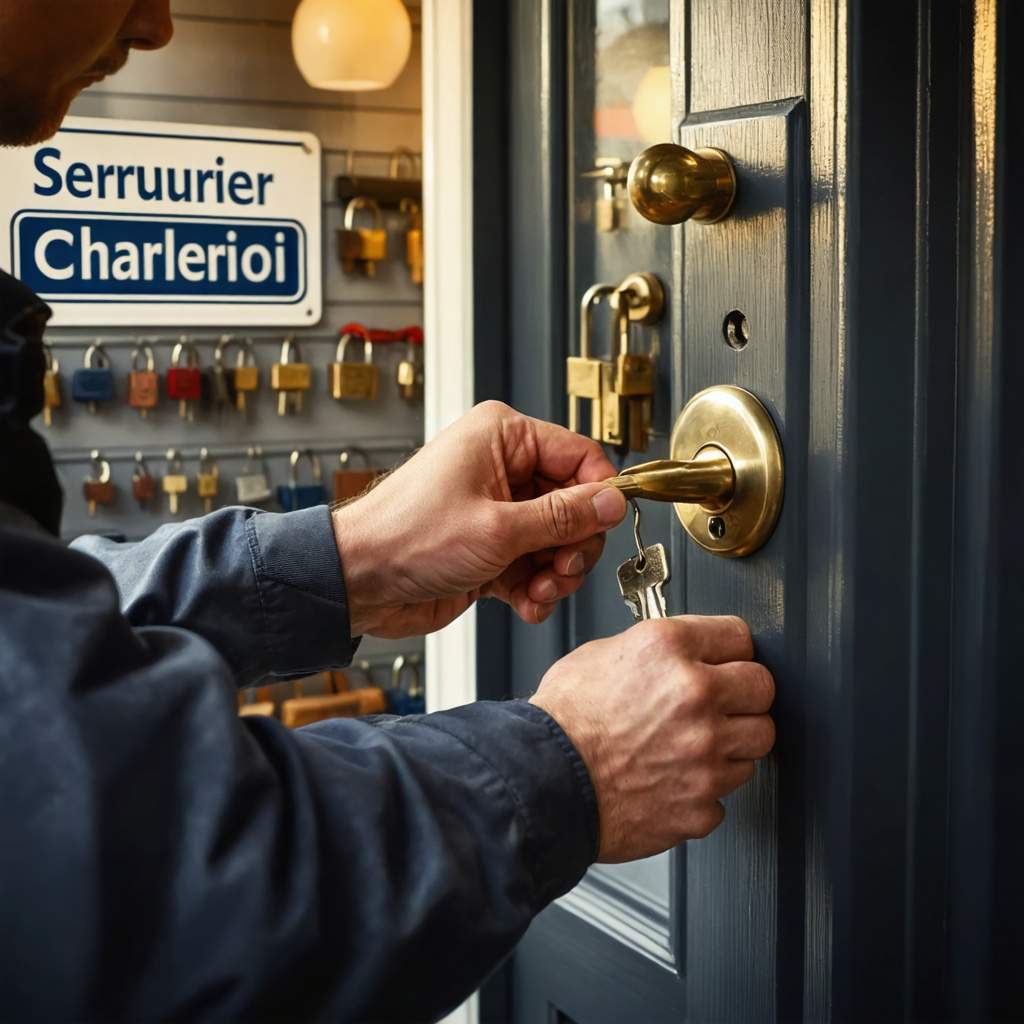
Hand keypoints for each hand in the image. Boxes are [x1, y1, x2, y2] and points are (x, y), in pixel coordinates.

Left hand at [332, 401, 627, 637]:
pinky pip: (534, 565)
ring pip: (557, 540)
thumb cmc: (404, 537)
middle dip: (573, 545)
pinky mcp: (490, 547)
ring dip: (555, 573)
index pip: (580, 456)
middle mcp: (502, 468)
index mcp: (502, 438)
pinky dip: (535, 588)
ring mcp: (497, 510)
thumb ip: (563, 517)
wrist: (357, 582)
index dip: (599, 495)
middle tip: (561, 569)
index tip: (604, 528)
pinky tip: (524, 602)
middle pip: (574, 504)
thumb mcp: (498, 528)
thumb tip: (611, 502)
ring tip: (537, 590)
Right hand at [530, 615, 774, 860]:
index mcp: (669, 649)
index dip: (730, 648)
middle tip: (720, 702)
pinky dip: (706, 787)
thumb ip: (655, 651)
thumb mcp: (600, 655)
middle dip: (743, 693)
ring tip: (693, 743)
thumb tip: (681, 654)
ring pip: (757, 742)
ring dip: (732, 742)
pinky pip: (727, 791)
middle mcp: (695, 696)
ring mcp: (705, 753)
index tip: (727, 659)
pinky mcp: (702, 802)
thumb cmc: (561, 722)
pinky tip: (676, 777)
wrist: (540, 783)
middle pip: (763, 688)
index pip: (741, 635)